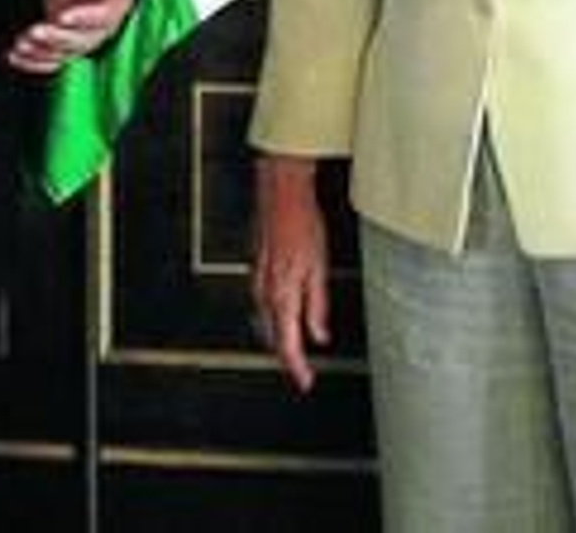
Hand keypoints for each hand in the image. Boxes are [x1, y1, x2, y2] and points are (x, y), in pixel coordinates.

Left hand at [5, 0, 131, 74]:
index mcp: (114, 3)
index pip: (101, 16)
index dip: (82, 18)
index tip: (61, 16)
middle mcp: (101, 27)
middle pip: (81, 40)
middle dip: (55, 38)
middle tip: (33, 31)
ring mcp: (83, 38)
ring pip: (63, 53)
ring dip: (40, 52)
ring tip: (20, 44)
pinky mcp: (66, 44)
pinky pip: (51, 59)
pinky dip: (32, 62)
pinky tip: (14, 56)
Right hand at [251, 155, 330, 392]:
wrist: (281, 193)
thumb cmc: (302, 223)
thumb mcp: (319, 267)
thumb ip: (318, 305)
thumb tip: (319, 334)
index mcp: (283, 293)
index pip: (287, 343)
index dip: (296, 367)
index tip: (305, 381)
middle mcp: (265, 289)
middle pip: (272, 335)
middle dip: (285, 355)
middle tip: (301, 369)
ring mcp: (258, 277)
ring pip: (264, 319)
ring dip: (277, 336)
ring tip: (292, 346)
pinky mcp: (256, 265)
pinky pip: (261, 300)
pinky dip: (271, 314)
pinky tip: (280, 310)